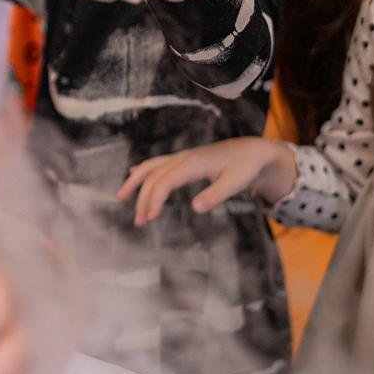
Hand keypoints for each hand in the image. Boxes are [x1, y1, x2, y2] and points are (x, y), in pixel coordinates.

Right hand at [117, 137, 296, 226]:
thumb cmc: (245, 167)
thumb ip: (215, 195)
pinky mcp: (185, 160)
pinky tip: (134, 173)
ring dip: (136, 182)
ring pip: (151, 167)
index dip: (154, 199)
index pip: (164, 181)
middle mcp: (183, 157)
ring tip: (121, 197)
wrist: (253, 151)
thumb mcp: (235, 183)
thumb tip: (195, 208)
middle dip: (142, 198)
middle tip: (139, 222)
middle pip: (153, 176)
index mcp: (192, 163)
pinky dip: (143, 170)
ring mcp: (182, 157)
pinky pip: (158, 163)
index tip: (150, 218)